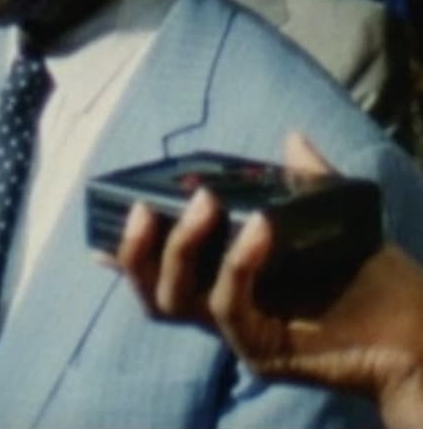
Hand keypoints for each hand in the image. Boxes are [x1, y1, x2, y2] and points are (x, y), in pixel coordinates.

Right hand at [113, 133, 422, 428]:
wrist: (418, 331)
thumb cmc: (372, 277)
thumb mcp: (332, 217)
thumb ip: (306, 179)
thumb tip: (291, 138)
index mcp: (229, 280)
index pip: (163, 272)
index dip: (126, 256)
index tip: (95, 235)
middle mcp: (225, 309)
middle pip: (153, 292)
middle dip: (134, 250)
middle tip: (141, 206)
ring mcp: (241, 331)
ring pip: (176, 301)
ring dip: (178, 248)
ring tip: (201, 203)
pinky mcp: (263, 348)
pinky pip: (232, 304)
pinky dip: (238, 262)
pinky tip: (260, 228)